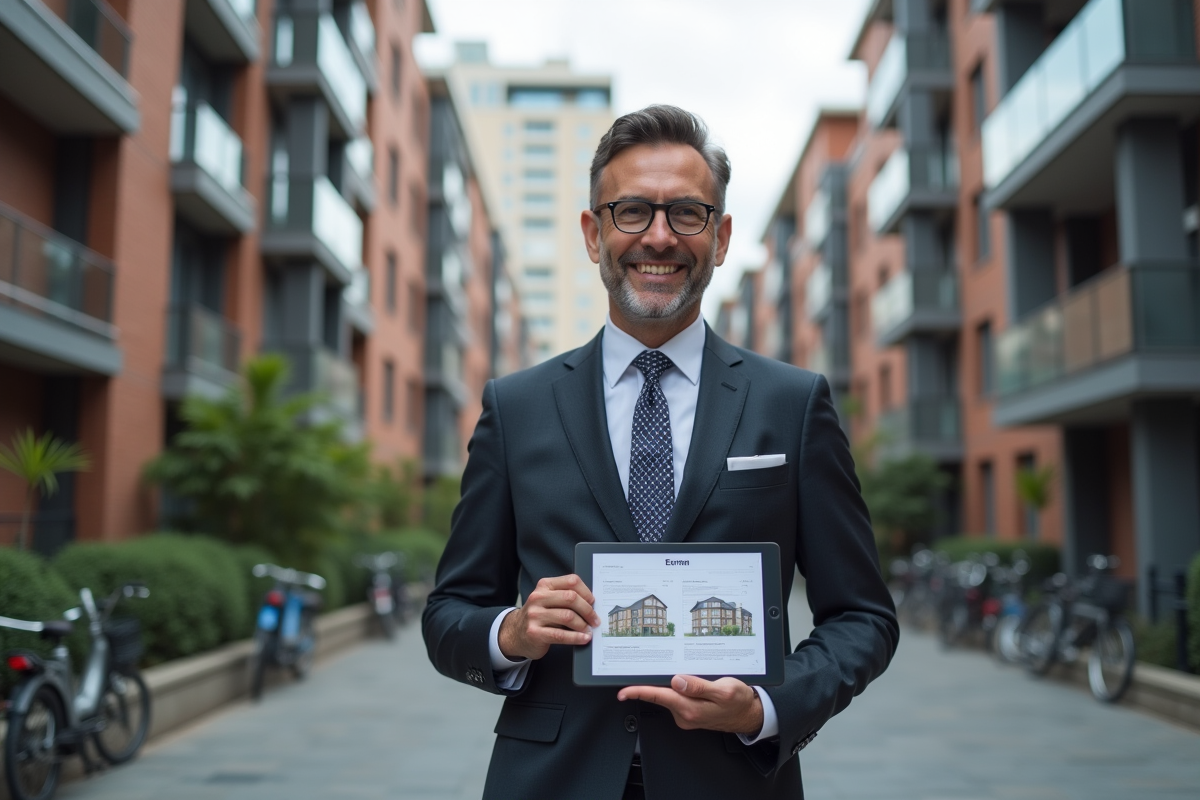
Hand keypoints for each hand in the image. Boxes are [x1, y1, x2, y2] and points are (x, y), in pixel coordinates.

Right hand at [498, 574, 601, 660]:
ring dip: (583, 625)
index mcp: (544, 586)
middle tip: (595, 619)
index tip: (593, 602)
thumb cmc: (539, 616)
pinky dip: (576, 637)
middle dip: (588, 610)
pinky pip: (561, 635)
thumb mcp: (548, 600)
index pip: (571, 581)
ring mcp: (535, 615)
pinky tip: (584, 638)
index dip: (586, 592)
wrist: (515, 633)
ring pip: (567, 616)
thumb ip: (565, 597)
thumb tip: (592, 603)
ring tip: (589, 630)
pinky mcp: (535, 633)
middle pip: (571, 598)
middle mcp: (538, 598)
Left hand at [617, 675, 763, 735]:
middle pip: (660, 695)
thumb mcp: (724, 690)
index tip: (623, 691)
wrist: (749, 715)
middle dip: (650, 682)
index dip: (639, 692)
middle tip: (642, 667)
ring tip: (677, 669)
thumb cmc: (739, 702)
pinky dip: (676, 689)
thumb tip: (677, 681)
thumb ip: (699, 686)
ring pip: (670, 696)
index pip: (659, 697)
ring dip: (667, 684)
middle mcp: (685, 714)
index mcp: (691, 708)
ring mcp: (687, 715)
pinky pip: (678, 698)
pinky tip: (685, 680)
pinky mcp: (690, 712)